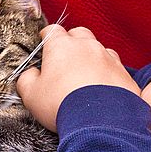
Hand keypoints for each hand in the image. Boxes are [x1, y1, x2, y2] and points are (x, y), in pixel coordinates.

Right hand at [16, 25, 139, 131]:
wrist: (99, 120)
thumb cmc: (61, 104)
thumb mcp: (31, 95)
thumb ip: (26, 79)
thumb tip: (30, 74)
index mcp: (61, 47)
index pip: (52, 31)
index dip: (46, 36)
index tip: (44, 43)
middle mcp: (86, 46)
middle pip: (79, 33)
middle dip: (71, 41)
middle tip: (64, 58)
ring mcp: (108, 58)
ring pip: (99, 49)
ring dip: (91, 57)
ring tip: (84, 74)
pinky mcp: (124, 73)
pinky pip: (115, 67)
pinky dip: (107, 72)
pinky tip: (101, 86)